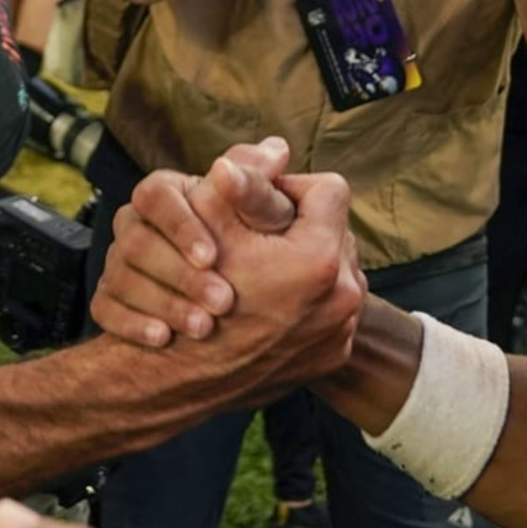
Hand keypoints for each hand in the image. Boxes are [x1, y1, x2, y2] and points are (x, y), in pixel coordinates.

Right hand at [91, 137, 298, 345]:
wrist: (232, 294)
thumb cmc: (249, 240)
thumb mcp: (260, 212)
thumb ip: (261, 185)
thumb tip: (276, 150)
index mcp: (164, 193)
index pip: (155, 195)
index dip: (180, 225)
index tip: (213, 256)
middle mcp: (134, 224)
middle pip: (134, 241)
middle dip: (178, 274)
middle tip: (222, 301)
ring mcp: (118, 261)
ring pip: (119, 277)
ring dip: (163, 303)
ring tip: (203, 327)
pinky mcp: (110, 296)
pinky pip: (104, 308)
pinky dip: (131, 324)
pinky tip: (163, 338)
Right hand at [110, 161, 363, 409]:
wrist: (181, 380)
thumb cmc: (191, 298)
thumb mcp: (211, 227)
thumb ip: (246, 184)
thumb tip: (275, 148)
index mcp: (320, 258)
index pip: (327, 190)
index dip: (289, 188)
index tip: (259, 203)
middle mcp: (345, 297)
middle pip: (331, 232)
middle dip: (295, 228)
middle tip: (257, 236)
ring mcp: (340, 333)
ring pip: (330, 272)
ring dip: (300, 265)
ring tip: (262, 270)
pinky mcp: (330, 358)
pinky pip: (326, 311)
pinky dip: (301, 302)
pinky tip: (267, 304)